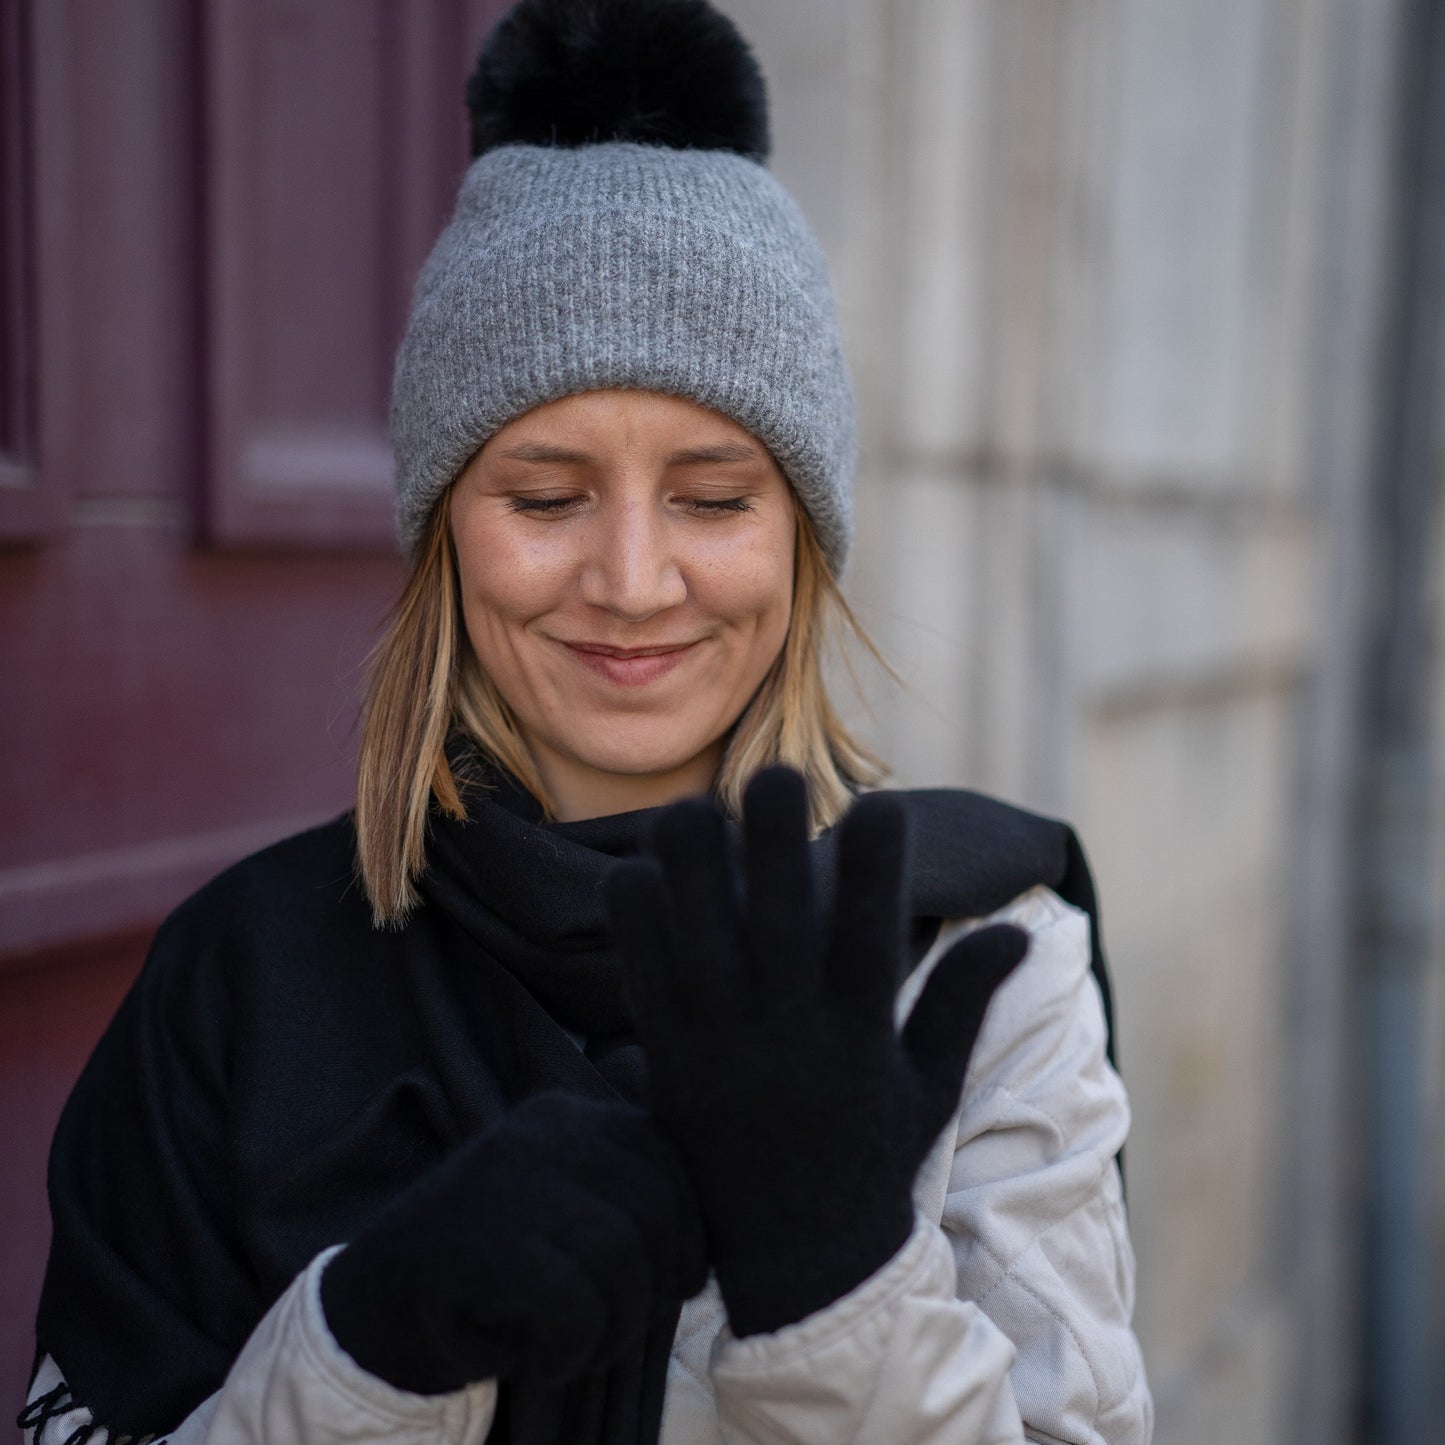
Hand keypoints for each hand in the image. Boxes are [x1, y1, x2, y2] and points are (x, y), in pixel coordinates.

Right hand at [320, 1092, 706, 1394]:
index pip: (672, 1158)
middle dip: (657, 1286)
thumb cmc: (500, 1265)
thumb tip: (715, 1243)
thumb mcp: (569, 1207)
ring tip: (581, 1347)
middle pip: (658, 1210)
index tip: (673, 1282)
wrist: (379, 1303)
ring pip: (622, 1260)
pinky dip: (572, 1352)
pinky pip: (574, 1306)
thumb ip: (632, 1199)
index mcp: (573, 1117)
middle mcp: (543, 1133)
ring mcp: (507, 1183)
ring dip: (617, 1329)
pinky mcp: (480, 1245)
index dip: (692, 1232)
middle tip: (622, 1325)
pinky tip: (544, 1360)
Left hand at [606, 767, 1028, 1336]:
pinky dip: (638, 936)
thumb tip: (1017, 930)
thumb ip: (962, 1003)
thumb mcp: (929, 1089)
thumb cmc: (874, 1166)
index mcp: (858, 1040)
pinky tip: (629, 878)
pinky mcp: (673, 1076)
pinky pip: (647, 993)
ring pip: (701, 950)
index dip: (877, 867)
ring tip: (686, 810)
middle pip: (778, 927)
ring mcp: (724, 1058)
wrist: (802, 1272)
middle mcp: (790, 1042)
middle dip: (774, 846)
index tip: (880, 803)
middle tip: (773, 772)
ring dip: (690, 875)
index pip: (871, 938)